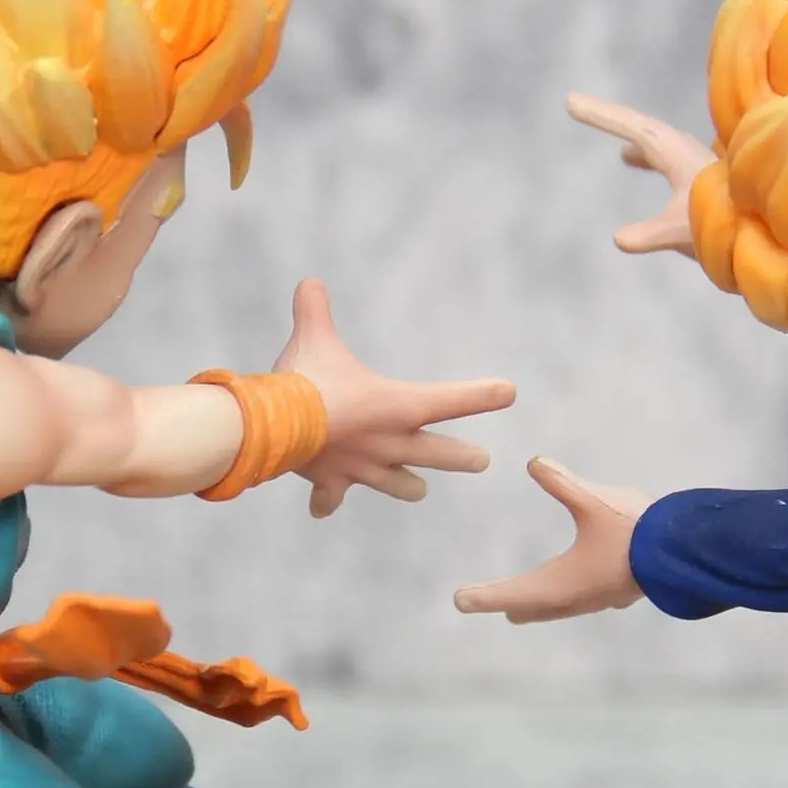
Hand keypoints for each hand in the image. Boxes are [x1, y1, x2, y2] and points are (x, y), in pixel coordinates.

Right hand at [274, 279, 515, 516]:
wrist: (277, 428)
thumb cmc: (304, 380)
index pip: (453, 400)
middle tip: (480, 460)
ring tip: (417, 489)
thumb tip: (309, 281)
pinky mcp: (333, 483)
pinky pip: (332, 499)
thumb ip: (315, 309)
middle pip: (442, 455)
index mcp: (400, 406)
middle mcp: (391, 442)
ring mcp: (364, 468)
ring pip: (402, 486)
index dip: (483, 396)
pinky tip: (325, 506)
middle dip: (464, 458)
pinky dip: (327, 502)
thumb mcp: (313, 337)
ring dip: (409, 486)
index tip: (510, 393)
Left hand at [454, 458, 651, 623]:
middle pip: (532, 606)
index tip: (459, 601)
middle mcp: (576, 599)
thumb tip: (533, 462)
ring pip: (558, 607)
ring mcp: (600, 599)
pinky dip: (564, 598)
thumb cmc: (637, 529)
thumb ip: (562, 482)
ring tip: (523, 608)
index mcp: (562, 584)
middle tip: (487, 604)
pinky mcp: (620, 592)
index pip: (510, 594)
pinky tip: (575, 591)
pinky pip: (581, 601)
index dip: (483, 597)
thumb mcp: (594, 499)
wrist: (687, 551)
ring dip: (538, 604)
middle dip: (509, 603)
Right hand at [566, 93, 717, 256]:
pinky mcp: (699, 173)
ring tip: (597, 129)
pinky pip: (661, 154)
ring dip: (626, 133)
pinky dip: (643, 152)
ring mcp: (692, 160)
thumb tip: (619, 239)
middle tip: (575, 106)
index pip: (630, 127)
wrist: (769, 224)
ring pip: (651, 139)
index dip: (600, 115)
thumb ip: (651, 234)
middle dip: (607, 117)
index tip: (570, 103)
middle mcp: (682, 150)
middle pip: (637, 125)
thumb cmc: (728, 223)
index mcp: (673, 153)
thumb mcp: (683, 230)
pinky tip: (639, 162)